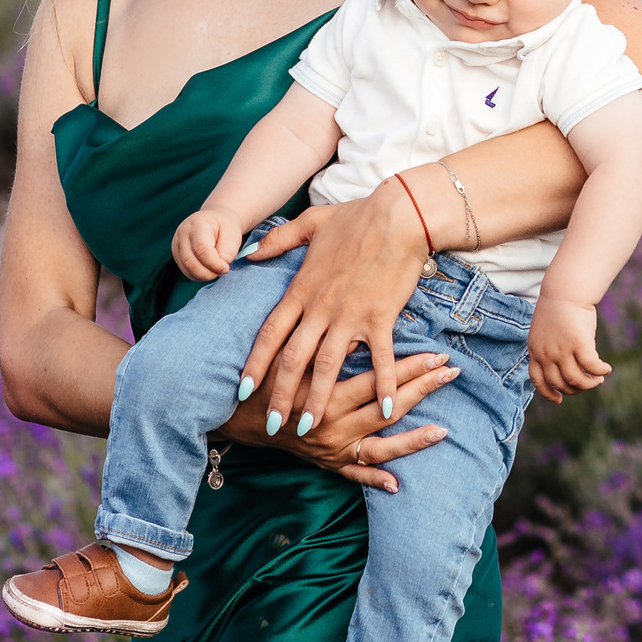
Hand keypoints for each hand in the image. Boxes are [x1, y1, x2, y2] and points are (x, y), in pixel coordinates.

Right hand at [170, 207, 255, 281]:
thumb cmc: (225, 226)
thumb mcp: (233, 233)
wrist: (215, 220)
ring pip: (188, 270)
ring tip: (218, 267)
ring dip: (206, 275)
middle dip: (209, 273)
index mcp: (197, 224)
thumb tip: (220, 268)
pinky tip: (210, 268)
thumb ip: (228, 251)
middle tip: (224, 270)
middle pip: (190, 262)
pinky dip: (201, 276)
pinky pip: (188, 272)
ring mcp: (177, 246)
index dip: (213, 263)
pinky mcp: (177, 256)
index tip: (226, 268)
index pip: (200, 248)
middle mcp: (182, 234)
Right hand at [220, 349, 458, 491]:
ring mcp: (332, 451)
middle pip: (387, 409)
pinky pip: (354, 477)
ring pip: (380, 447)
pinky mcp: (326, 465)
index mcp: (325, 399)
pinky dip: (375, 481)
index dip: (409, 367)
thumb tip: (359, 328)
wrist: (235, 416)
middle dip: (421, 390)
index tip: (437, 352)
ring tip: (444, 430)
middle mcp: (333, 429)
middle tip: (451, 373)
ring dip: (414, 439)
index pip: (378, 381)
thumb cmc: (262, 380)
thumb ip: (319, 348)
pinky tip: (398, 484)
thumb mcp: (286, 358)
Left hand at [238, 185, 430, 435]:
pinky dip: (383, 385)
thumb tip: (249, 253)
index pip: (270, 333)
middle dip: (280, 396)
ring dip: (318, 399)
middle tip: (272, 425)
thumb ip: (277, 241)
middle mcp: (322, 307)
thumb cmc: (357, 216)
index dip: (255, 364)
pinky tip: (384, 409)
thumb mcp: (310, 223)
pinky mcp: (381, 317)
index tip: (242, 390)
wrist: (399, 214)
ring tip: (310, 427)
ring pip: (328, 366)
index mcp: (302, 289)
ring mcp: (351, 314)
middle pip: (294, 359)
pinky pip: (381, 358)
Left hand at [527, 300, 611, 401]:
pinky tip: (607, 369)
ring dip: (590, 383)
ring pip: (577, 379)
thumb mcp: (546, 332)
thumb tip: (565, 367)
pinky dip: (601, 371)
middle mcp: (547, 354)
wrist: (566, 291)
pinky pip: (592, 366)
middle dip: (575, 389)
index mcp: (536, 351)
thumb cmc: (558, 309)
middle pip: (560, 383)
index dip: (548, 393)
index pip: (538, 380)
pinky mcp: (579, 344)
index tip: (559, 399)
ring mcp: (562, 350)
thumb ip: (550, 350)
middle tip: (588, 383)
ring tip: (598, 379)